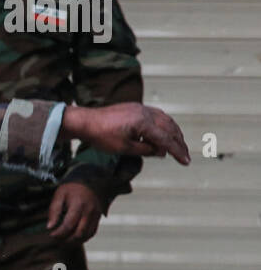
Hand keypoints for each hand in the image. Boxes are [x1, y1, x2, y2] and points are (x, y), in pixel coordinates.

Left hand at [48, 182, 102, 243]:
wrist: (89, 182)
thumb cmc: (71, 189)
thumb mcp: (59, 195)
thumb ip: (54, 211)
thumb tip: (49, 227)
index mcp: (78, 204)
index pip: (69, 224)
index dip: (59, 233)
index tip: (51, 234)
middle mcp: (89, 211)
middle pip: (78, 233)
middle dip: (66, 239)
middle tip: (56, 239)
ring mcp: (95, 216)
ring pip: (86, 235)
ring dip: (74, 241)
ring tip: (63, 240)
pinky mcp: (98, 218)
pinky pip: (92, 233)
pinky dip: (82, 238)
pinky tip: (73, 238)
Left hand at [62, 103, 190, 164]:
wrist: (84, 121)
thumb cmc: (101, 136)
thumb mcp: (125, 149)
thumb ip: (146, 150)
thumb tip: (161, 152)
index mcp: (144, 122)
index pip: (166, 139)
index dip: (177, 151)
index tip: (186, 161)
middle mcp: (145, 112)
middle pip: (169, 127)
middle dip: (179, 142)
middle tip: (185, 155)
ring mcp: (140, 108)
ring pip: (165, 119)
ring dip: (173, 132)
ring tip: (177, 145)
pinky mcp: (135, 107)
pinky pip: (156, 115)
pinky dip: (164, 124)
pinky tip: (164, 132)